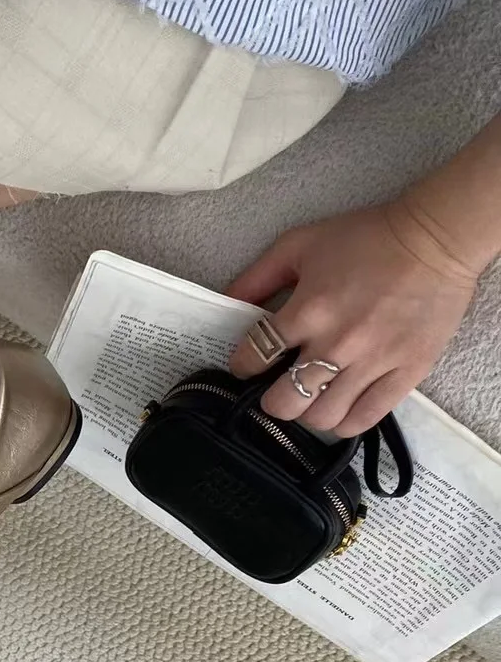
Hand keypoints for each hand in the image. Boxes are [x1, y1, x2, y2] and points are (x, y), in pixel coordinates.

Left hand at [226, 199, 482, 434]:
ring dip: (307, 413)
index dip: (243, 366)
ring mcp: (373, 363)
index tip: (247, 365)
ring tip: (310, 398)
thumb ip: (257, 277)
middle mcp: (337, 343)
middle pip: (284, 402)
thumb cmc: (367, 238)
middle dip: (271, 400)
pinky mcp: (405, 373)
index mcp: (308, 311)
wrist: (436, 240)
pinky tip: (339, 409)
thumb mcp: (299, 244)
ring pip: (321, 418)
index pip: (255, 357)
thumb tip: (225, 305)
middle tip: (276, 389)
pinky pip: (364, 419)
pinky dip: (344, 423)